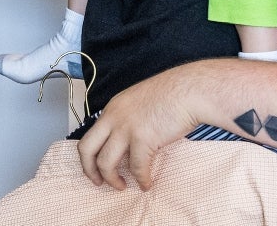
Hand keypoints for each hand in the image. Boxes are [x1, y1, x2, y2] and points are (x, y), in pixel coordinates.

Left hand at [76, 69, 198, 190]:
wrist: (189, 90)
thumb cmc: (172, 95)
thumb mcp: (139, 102)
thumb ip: (129, 119)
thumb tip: (128, 143)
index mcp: (112, 108)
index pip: (89, 135)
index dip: (90, 156)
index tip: (96, 168)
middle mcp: (113, 117)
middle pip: (86, 148)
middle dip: (90, 170)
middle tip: (98, 182)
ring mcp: (126, 128)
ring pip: (105, 163)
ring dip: (112, 180)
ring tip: (123, 186)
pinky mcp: (143, 138)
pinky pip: (136, 168)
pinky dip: (141, 180)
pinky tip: (147, 184)